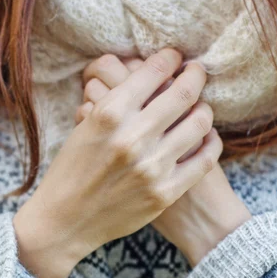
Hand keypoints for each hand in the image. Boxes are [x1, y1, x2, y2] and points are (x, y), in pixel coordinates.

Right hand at [14, 49, 221, 277]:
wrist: (65, 220)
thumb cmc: (71, 170)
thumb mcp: (84, 127)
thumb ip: (115, 103)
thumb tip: (150, 77)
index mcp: (109, 114)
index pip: (154, 71)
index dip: (171, 58)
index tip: (177, 57)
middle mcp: (133, 137)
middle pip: (184, 92)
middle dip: (196, 75)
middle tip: (197, 72)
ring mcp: (152, 167)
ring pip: (200, 122)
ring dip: (205, 109)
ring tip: (200, 108)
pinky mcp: (165, 193)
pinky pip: (205, 159)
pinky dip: (212, 142)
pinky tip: (207, 137)